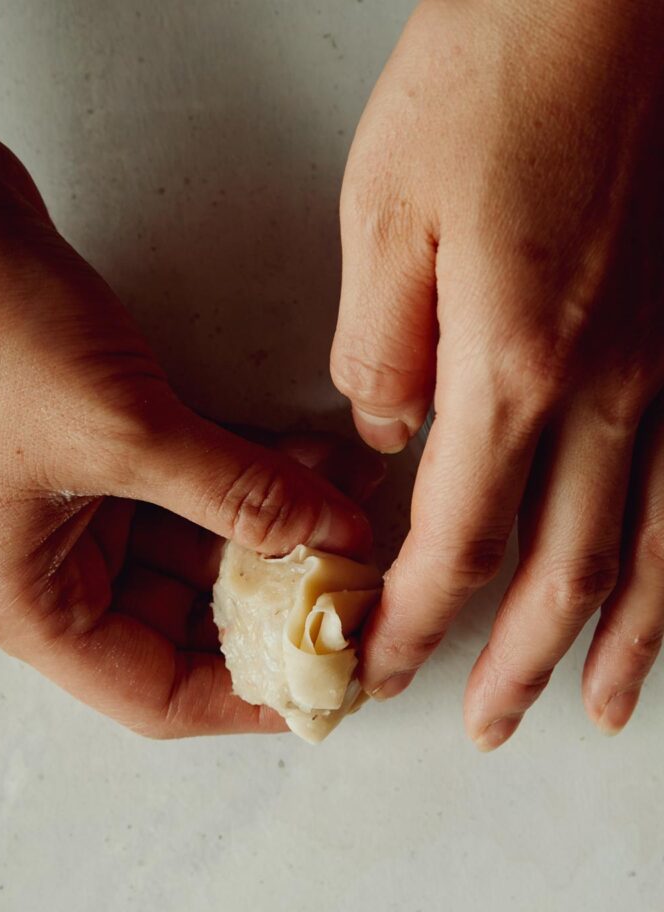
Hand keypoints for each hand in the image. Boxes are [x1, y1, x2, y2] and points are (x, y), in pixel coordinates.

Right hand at [0, 21, 375, 737]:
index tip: (327, 680)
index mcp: (26, 602)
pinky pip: (185, 488)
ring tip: (351, 514)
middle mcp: (45, 568)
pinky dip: (244, 482)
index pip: (158, 693)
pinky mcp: (91, 448)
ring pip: (192, 549)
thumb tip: (334, 535)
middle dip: (274, 600)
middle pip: (182, 622)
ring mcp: (69, 505)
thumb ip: (240, 494)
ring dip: (270, 531)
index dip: (249, 699)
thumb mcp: (126, 431)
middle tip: (357, 586)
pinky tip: (309, 468)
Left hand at [330, 0, 663, 746]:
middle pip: (557, 572)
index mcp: (513, 367)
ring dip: (613, 646)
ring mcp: (663, 370)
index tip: (382, 663)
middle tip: (478, 725)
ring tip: (587, 715)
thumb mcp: (381, 217)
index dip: (417, 617)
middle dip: (512, 663)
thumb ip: (378, 354)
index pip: (456, 539)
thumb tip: (381, 439)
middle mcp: (607, 389)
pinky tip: (656, 603)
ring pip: (645, 552)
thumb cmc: (489, 83)